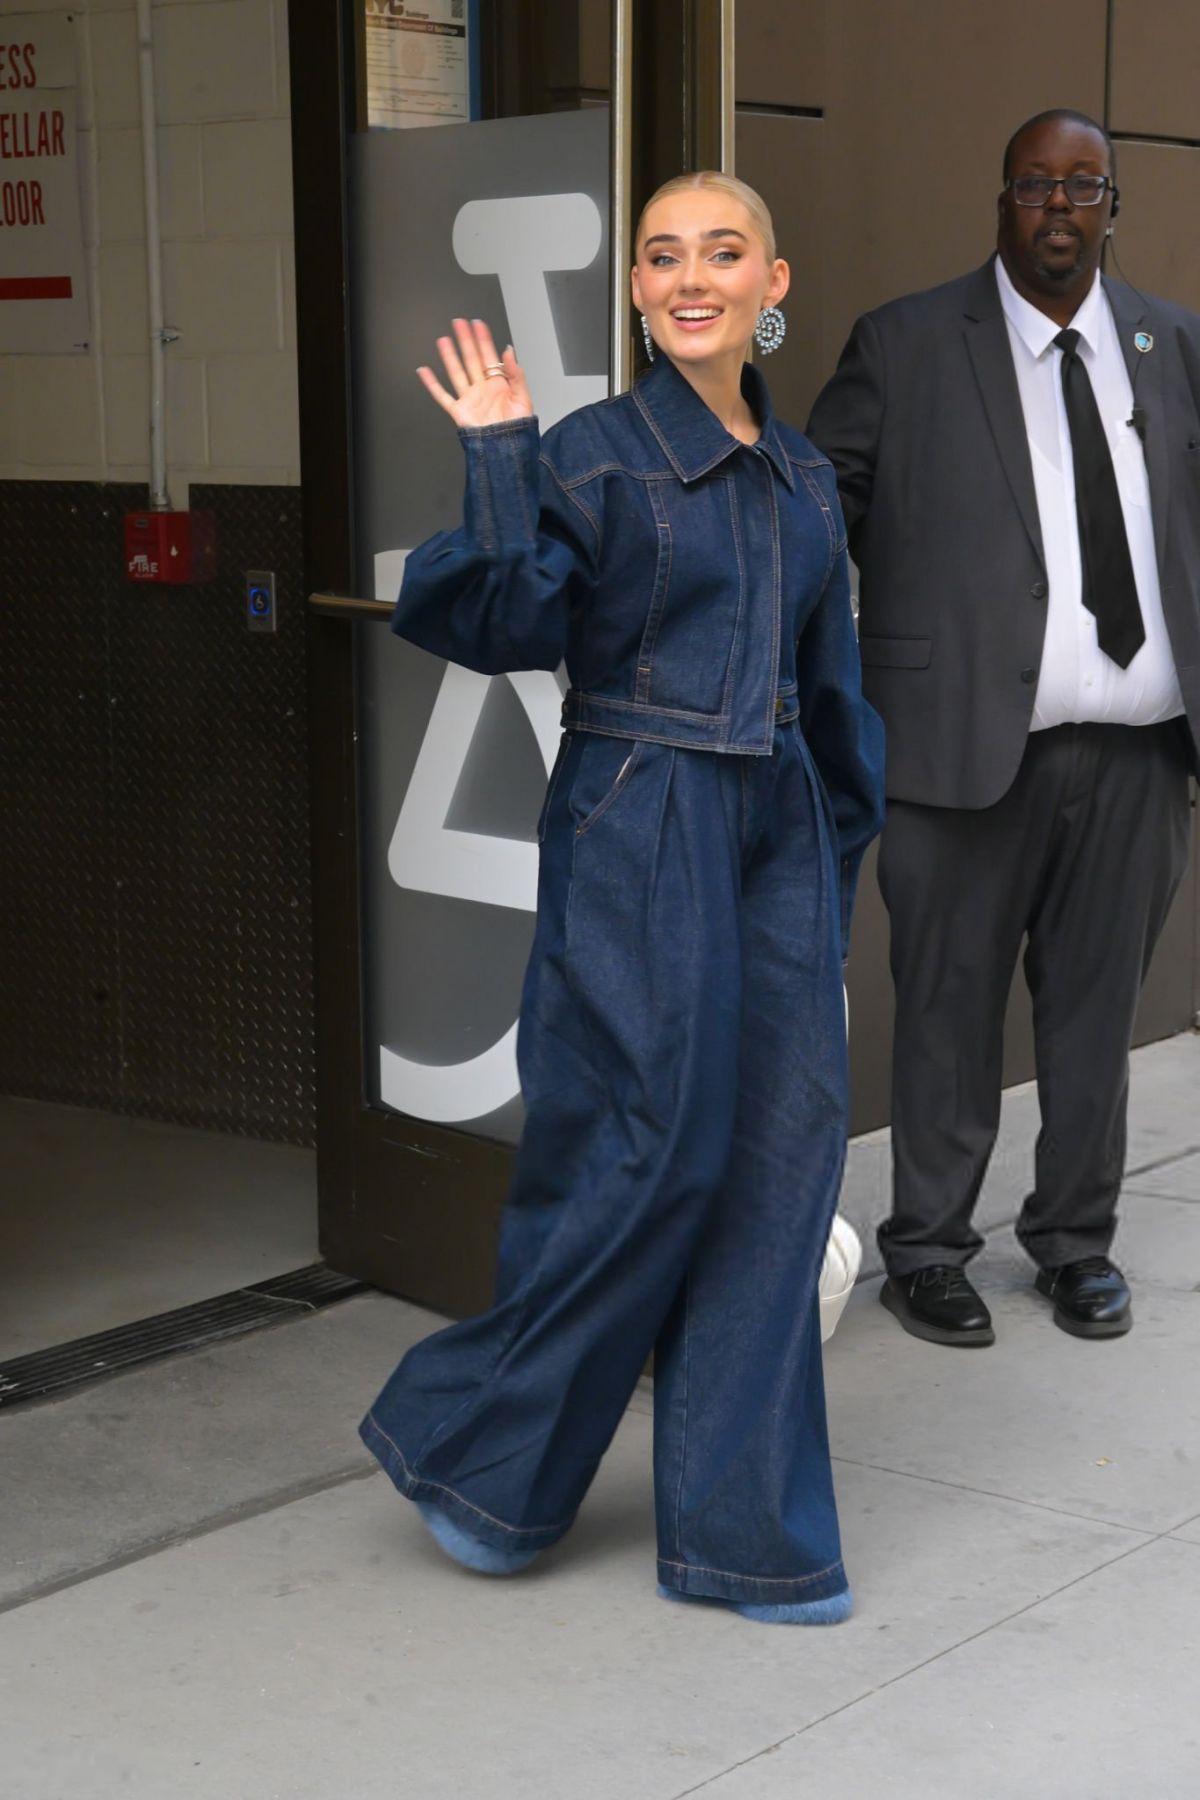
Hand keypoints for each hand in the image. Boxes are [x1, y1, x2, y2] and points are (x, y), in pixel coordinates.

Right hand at [417, 317, 532, 427]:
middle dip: (465, 340)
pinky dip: (432, 384)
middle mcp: (482, 388)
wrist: (507, 450)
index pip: (489, 356)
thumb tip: (509, 351)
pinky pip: (442, 396)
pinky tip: (424, 371)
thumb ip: (516, 374)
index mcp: (498, 384)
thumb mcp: (523, 398)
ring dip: (449, 356)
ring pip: (456, 372)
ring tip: (444, 340)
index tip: (477, 324)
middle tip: (459, 323)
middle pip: (471, 359)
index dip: (483, 339)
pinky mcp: (459, 411)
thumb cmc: (517, 428)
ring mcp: (469, 398)